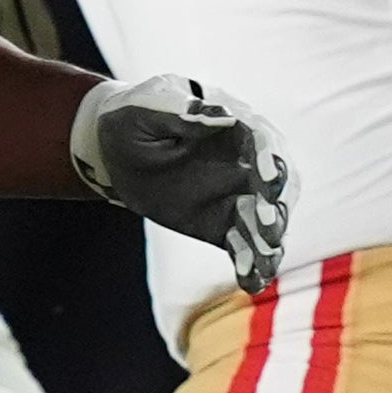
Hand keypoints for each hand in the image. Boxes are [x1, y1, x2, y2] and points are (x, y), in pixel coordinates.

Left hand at [71, 74, 292, 294]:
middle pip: (276, 186)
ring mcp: (239, 197)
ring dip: (268, 242)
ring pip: (266, 222)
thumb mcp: (145, 110)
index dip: (269, 160)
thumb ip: (178, 111)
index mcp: (232, 127)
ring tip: (263, 263)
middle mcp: (246, 164)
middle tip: (267, 227)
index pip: (261, 142)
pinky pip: (246, 247)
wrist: (115, 152)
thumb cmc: (133, 118)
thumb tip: (218, 116)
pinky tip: (251, 282)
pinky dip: (253, 266)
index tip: (268, 179)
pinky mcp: (225, 226)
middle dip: (275, 206)